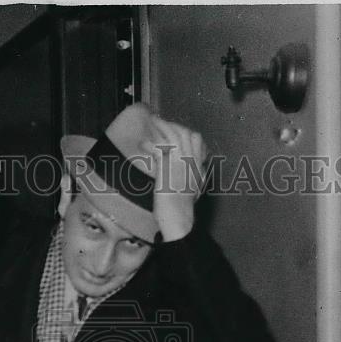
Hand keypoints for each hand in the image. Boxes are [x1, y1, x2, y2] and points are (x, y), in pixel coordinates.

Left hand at [138, 116, 206, 241]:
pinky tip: (142, 144)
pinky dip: (149, 145)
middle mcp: (192, 162)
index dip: (185, 131)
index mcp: (198, 167)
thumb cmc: (182, 211)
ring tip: (152, 122)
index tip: (174, 128)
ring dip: (161, 127)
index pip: (197, 140)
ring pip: (173, 136)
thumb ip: (193, 177)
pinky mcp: (168, 169)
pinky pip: (158, 150)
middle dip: (172, 125)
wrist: (179, 220)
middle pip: (185, 133)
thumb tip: (193, 171)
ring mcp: (181, 164)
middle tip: (159, 121)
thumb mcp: (193, 190)